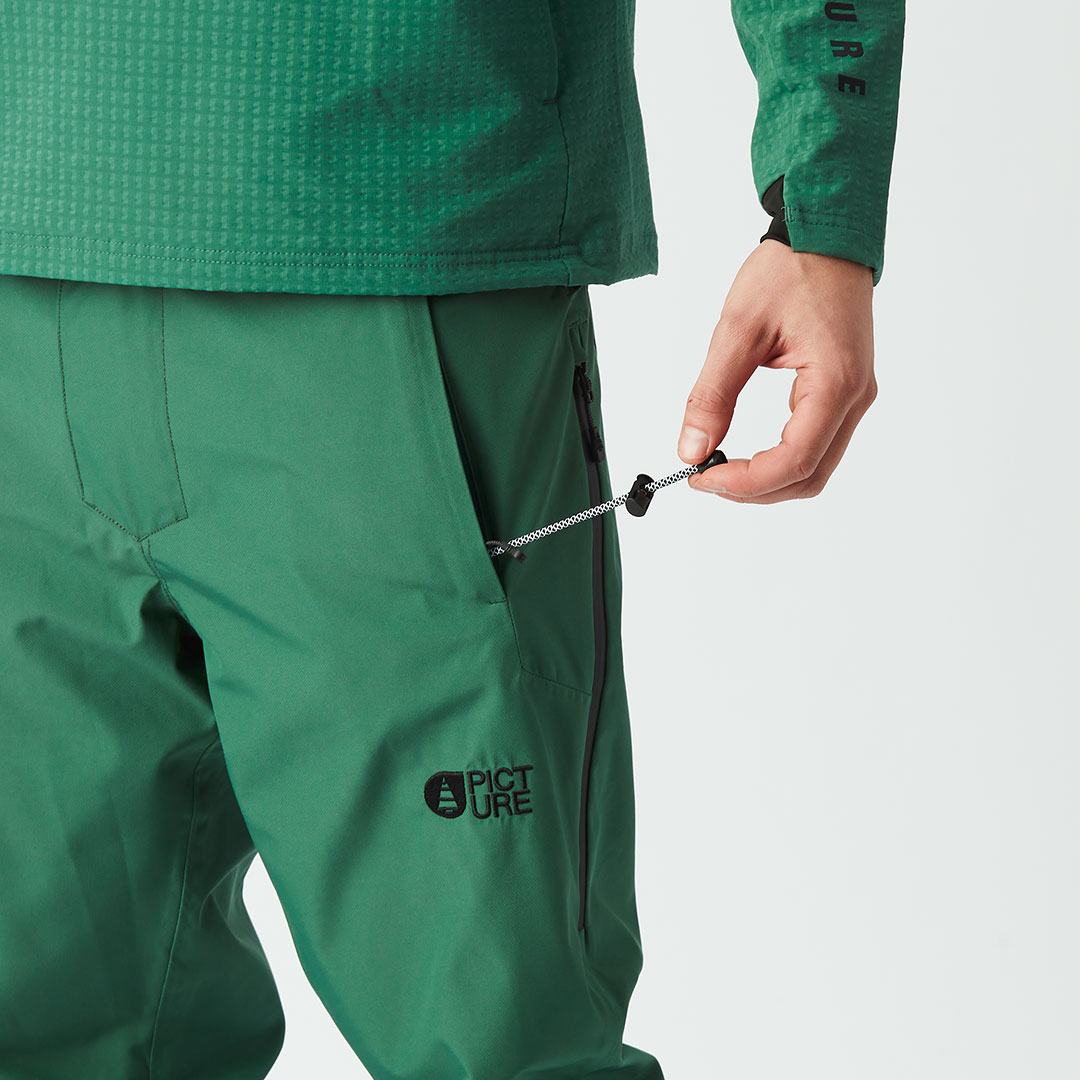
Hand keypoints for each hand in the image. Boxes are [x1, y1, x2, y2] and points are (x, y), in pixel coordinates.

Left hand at [677, 240, 876, 502]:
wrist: (828, 235)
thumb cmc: (792, 269)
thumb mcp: (738, 328)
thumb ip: (713, 393)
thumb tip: (691, 448)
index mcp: (835, 382)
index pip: (796, 460)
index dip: (747, 482)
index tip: (702, 478)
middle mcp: (854, 397)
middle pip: (810, 476)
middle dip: (755, 489)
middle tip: (705, 478)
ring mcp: (854, 397)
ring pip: (816, 467)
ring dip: (768, 480)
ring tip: (721, 467)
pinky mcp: (845, 393)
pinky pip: (817, 445)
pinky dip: (781, 461)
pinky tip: (747, 452)